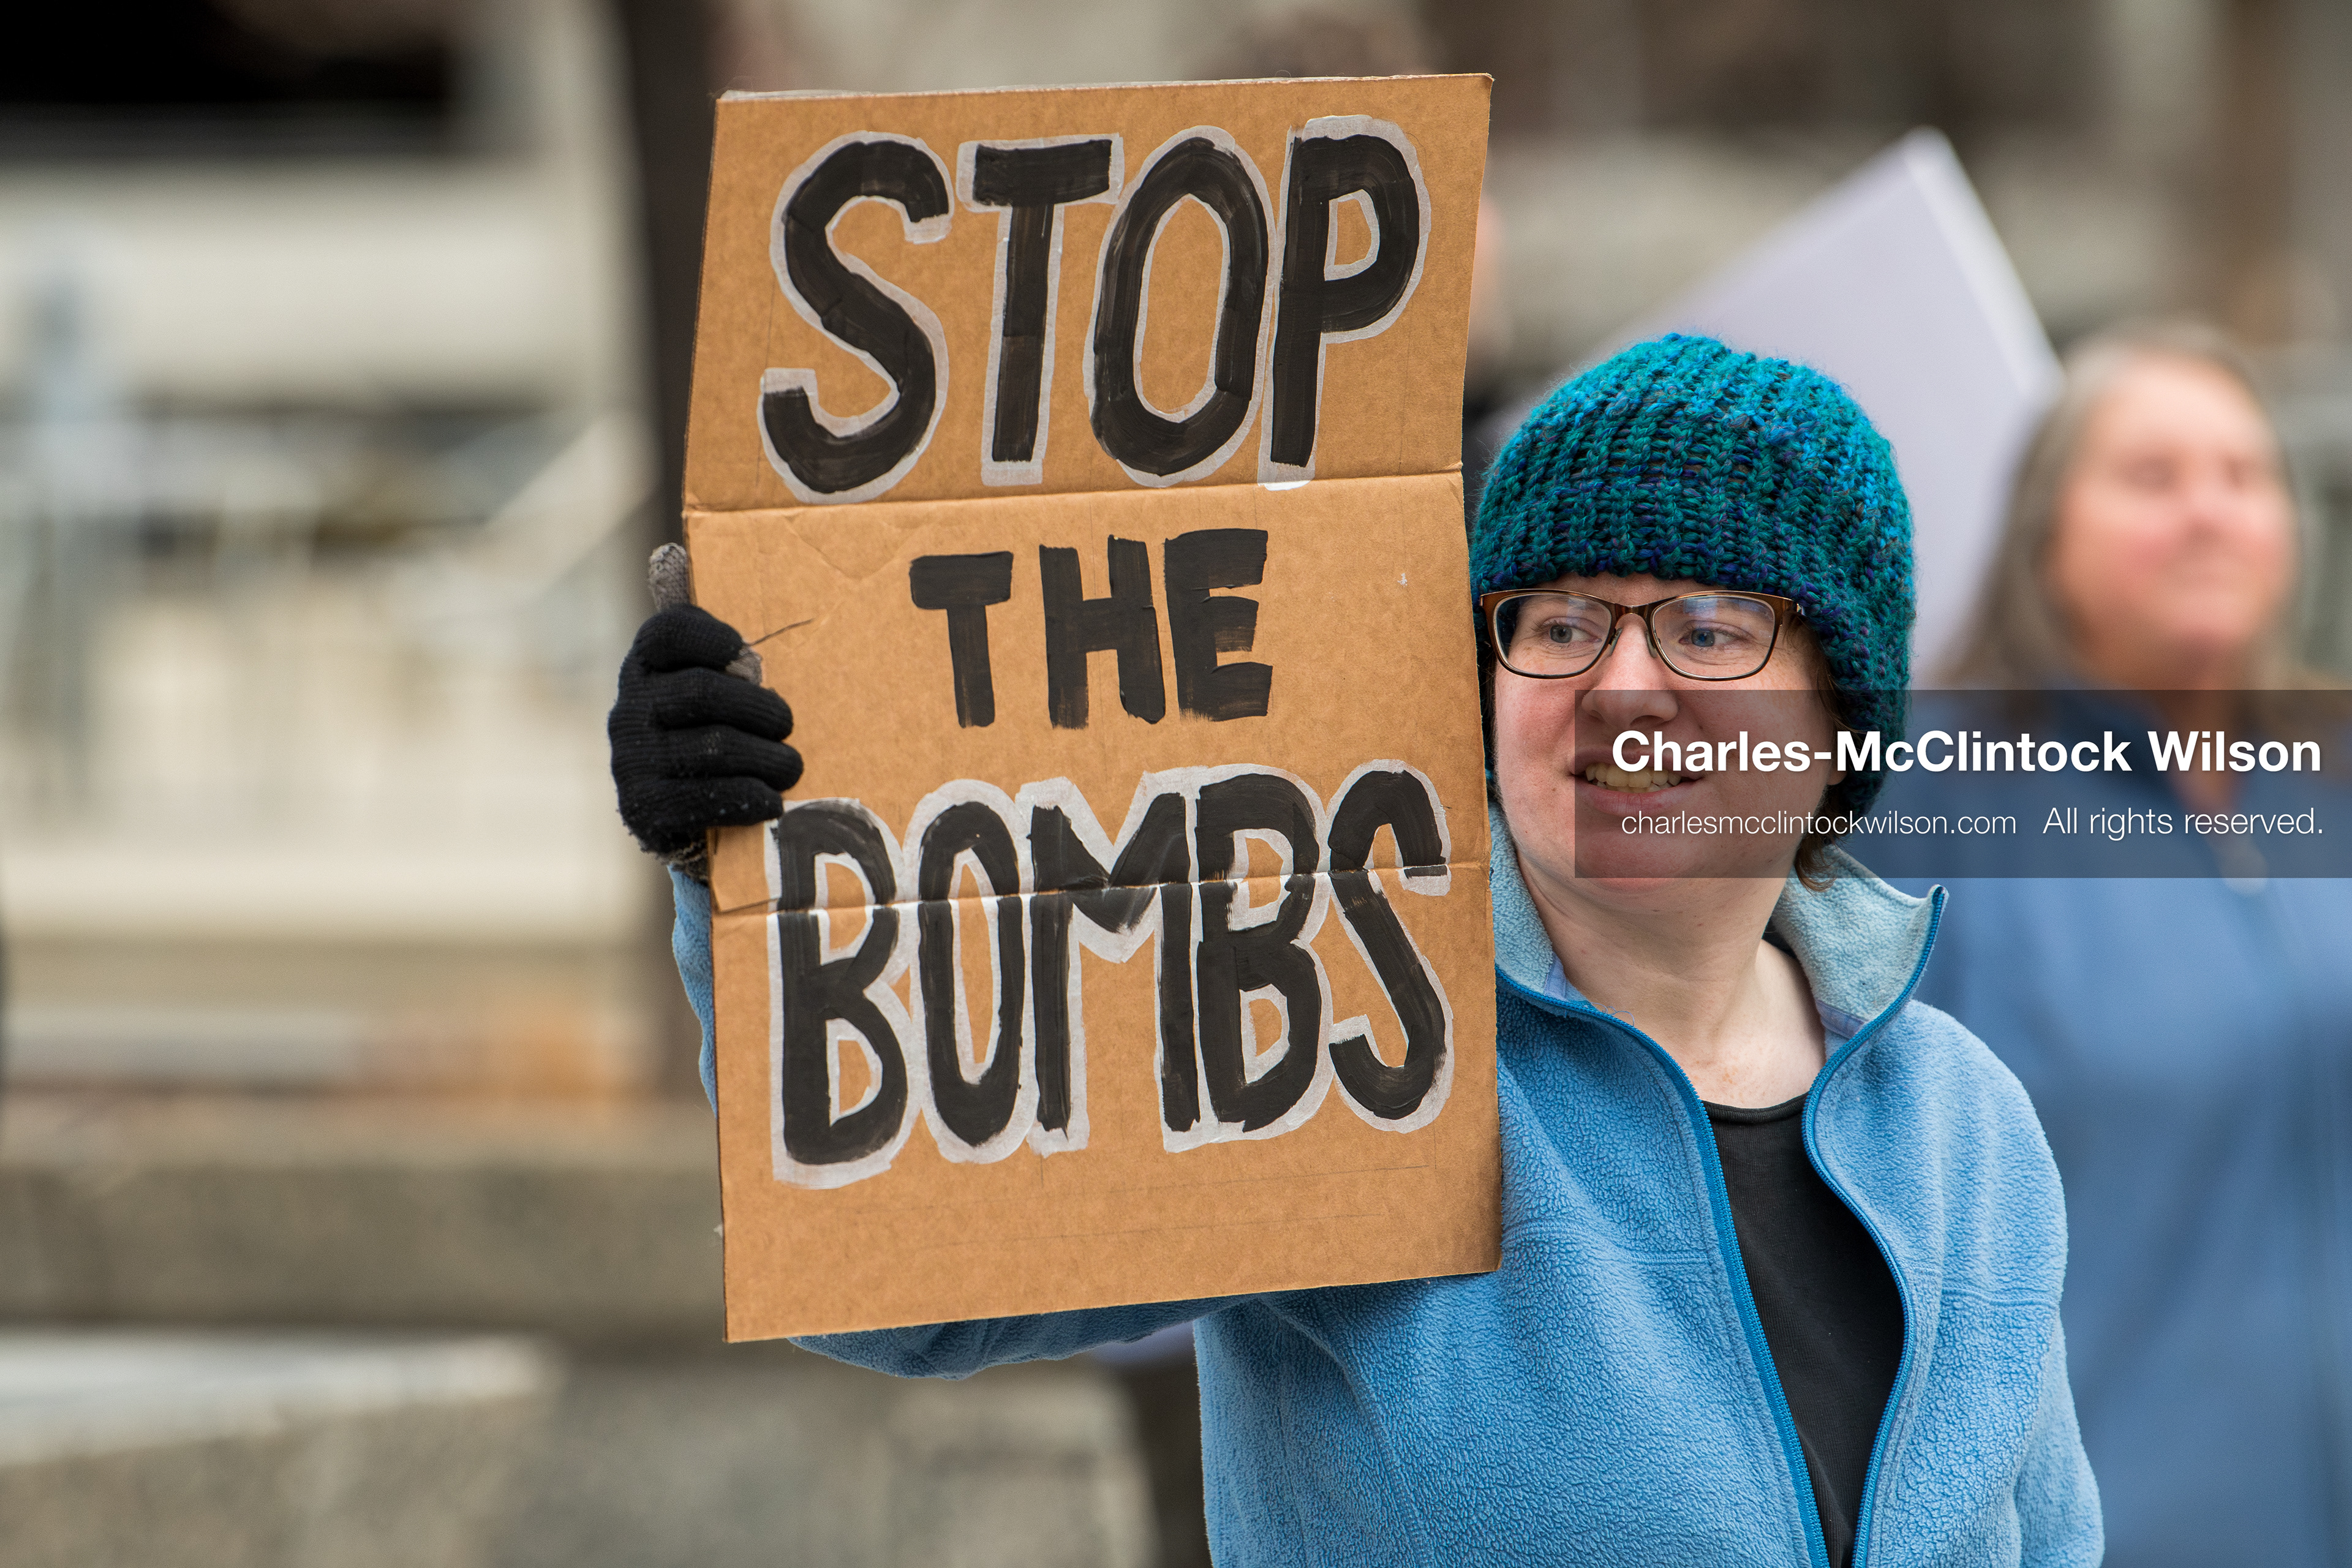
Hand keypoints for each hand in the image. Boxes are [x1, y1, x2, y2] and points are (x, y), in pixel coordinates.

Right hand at [608, 599, 802, 866]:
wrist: (679, 817)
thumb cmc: (708, 732)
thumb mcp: (706, 679)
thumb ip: (697, 629)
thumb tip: (668, 553)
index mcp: (646, 667)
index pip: (668, 633)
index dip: (709, 637)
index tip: (742, 653)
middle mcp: (628, 709)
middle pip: (704, 692)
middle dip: (760, 709)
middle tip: (788, 724)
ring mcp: (632, 760)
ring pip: (715, 746)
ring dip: (767, 758)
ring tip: (792, 766)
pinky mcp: (643, 807)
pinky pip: (706, 796)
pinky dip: (749, 797)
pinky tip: (771, 801)